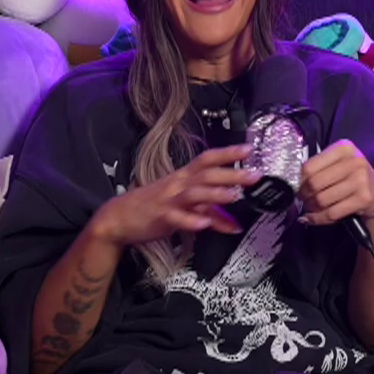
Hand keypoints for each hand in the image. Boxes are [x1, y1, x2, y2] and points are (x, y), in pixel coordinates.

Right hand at [88, 143, 258, 245]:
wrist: (119, 217)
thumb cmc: (155, 207)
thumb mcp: (186, 208)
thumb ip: (213, 214)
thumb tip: (236, 224)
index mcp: (185, 176)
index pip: (208, 159)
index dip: (228, 153)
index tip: (248, 149)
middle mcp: (178, 184)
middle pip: (207, 175)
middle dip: (232, 174)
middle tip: (254, 176)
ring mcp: (169, 199)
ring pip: (194, 193)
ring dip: (215, 195)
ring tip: (234, 196)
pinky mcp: (161, 217)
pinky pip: (177, 218)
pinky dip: (191, 220)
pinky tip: (204, 223)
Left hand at [298, 140, 373, 227]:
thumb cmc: (352, 177)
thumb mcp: (338, 164)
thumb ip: (318, 168)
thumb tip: (292, 184)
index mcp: (344, 148)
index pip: (309, 166)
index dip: (298, 180)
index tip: (296, 187)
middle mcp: (354, 161)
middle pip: (314, 183)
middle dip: (303, 195)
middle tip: (302, 199)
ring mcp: (361, 180)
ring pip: (322, 199)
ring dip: (311, 207)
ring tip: (310, 207)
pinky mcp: (364, 199)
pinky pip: (332, 213)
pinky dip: (318, 218)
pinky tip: (313, 218)